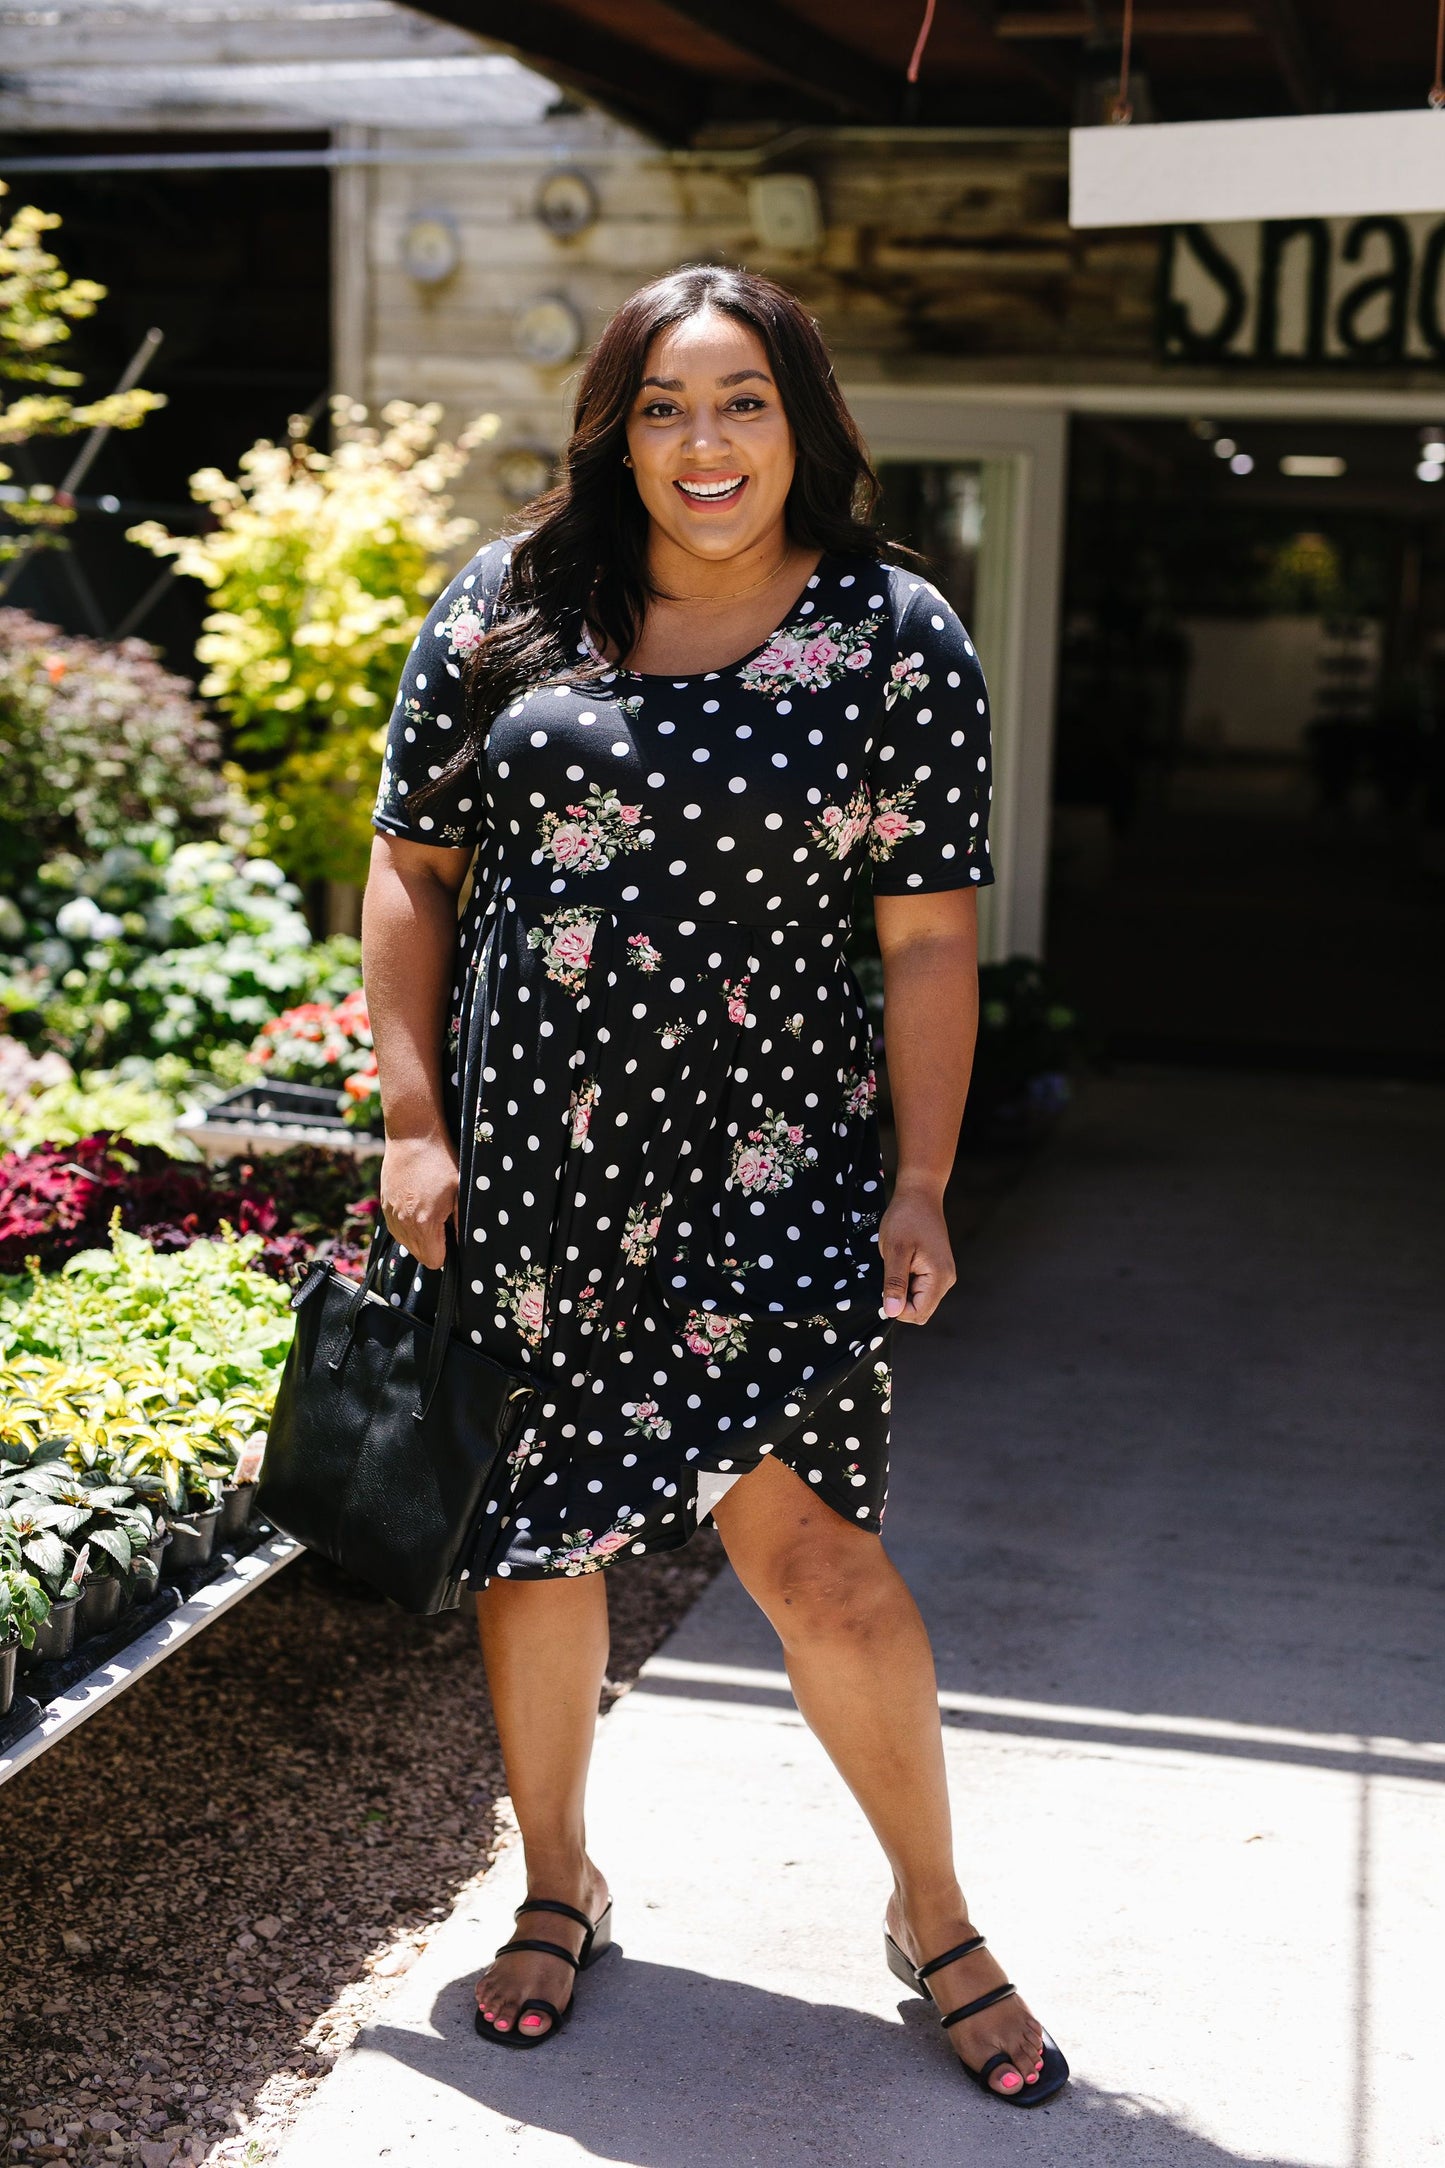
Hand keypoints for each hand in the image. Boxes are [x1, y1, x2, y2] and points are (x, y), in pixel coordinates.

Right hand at [379, 1132, 457, 1269]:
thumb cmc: (441, 1160)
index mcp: (424, 1223)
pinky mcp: (384, 1206)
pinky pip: (397, 1230)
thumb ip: (463, 1224)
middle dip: (434, 1246)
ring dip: (420, 1237)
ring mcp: (390, 1215)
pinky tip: (418, 1205)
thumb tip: (467, 1247)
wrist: (413, 1135)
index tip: (453, 1236)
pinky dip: (408, 1225)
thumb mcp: (461, 1191)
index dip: (447, 1253)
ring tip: (431, 1211)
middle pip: (420, 1256)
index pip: (434, 1261)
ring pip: (407, 1244)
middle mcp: (403, 1223)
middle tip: (444, 1221)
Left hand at [877, 1186, 955, 1324]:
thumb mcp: (895, 1250)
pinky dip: (905, 1282)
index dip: (897, 1309)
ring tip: (894, 1266)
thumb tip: (892, 1312)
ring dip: (902, 1290)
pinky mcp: (936, 1269)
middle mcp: (946, 1280)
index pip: (918, 1313)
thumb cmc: (906, 1218)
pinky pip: (919, 1288)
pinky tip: (899, 1264)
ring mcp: (943, 1275)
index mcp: (939, 1277)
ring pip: (918, 1300)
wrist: (919, 1195)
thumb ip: (895, 1283)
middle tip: (887, 1275)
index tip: (883, 1289)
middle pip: (920, 1310)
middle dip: (900, 1301)